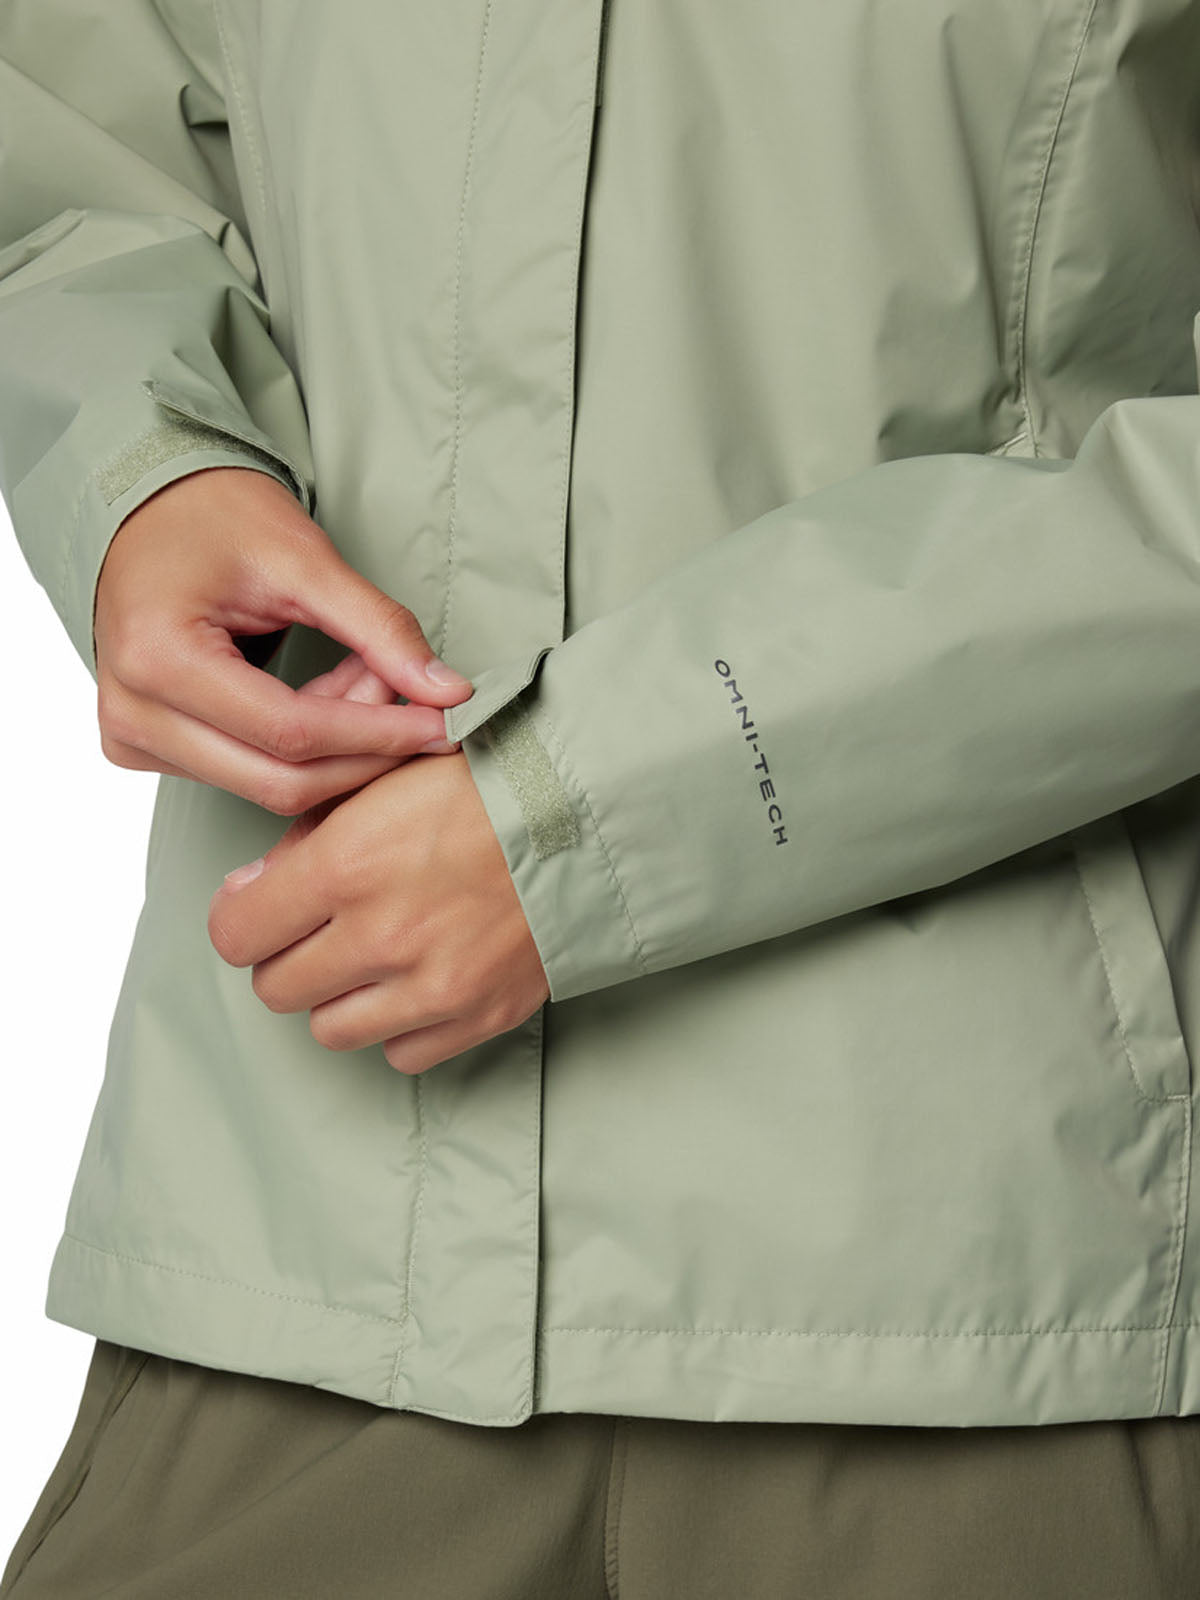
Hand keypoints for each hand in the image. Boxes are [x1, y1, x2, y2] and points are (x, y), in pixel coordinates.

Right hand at [93, 465, 473, 814]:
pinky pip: (245, 773)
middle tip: (411, 698)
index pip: (291, 732)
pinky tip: (325, 692)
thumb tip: (448, 693)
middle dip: (363, 749)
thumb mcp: (305, 559)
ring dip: (337, 744)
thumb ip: (379, 628)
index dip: (378, 735)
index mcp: (158, 658)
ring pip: (268, 784)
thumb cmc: (215, 516)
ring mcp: (132, 737)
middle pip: (280, 780)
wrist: (149, 507)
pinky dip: (302, 744)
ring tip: (362, 674)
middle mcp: (132, 712)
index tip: (443, 723)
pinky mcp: (144, 746)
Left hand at [206, 752, 549, 1073]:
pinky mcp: (478, 1015)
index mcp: (346, 865)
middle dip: (287, 955)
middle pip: (275, 988)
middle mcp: (382, 935)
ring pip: (330, 1029)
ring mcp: (432, 985)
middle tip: (319, 925)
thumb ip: (308, 829)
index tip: (258, 904)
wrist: (593, 809)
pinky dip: (399, 1024)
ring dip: (339, 995)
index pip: (235, 933)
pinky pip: (400, 1053)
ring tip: (373, 953)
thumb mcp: (382, 774)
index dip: (241, 916)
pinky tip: (418, 977)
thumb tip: (253, 888)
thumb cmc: (487, 778)